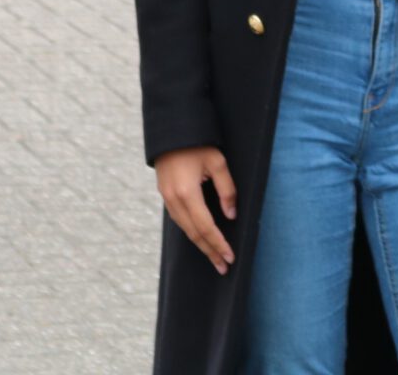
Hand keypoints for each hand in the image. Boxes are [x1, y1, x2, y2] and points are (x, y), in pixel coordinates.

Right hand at [156, 146, 237, 274]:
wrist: (171, 131)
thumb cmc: (198, 144)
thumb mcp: (218, 162)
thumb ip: (227, 189)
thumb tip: (231, 215)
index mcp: (187, 193)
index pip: (206, 227)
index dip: (219, 244)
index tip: (230, 257)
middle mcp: (174, 200)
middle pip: (194, 234)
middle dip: (210, 251)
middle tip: (224, 267)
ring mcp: (167, 199)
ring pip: (185, 229)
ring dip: (201, 245)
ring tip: (215, 257)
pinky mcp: (166, 196)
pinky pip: (180, 220)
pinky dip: (192, 232)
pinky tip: (202, 238)